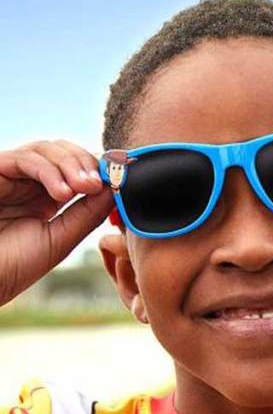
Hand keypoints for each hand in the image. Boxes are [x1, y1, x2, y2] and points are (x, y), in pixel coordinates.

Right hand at [0, 140, 113, 306]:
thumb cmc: (15, 264)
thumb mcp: (62, 238)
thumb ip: (88, 214)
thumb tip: (116, 189)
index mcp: (48, 197)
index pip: (79, 168)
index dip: (99, 170)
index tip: (120, 181)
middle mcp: (30, 182)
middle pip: (65, 151)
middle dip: (87, 163)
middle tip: (99, 183)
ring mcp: (12, 176)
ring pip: (46, 149)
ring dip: (71, 164)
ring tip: (85, 187)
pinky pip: (24, 158)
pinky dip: (48, 170)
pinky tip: (62, 193)